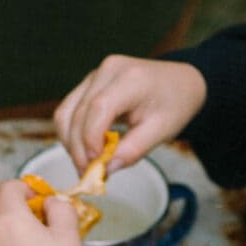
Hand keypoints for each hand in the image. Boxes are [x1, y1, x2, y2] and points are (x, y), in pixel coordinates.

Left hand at [0, 177, 85, 245]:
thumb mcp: (69, 235)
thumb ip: (60, 209)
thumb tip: (49, 203)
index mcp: (8, 220)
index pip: (6, 187)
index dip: (23, 187)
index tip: (36, 198)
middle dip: (6, 203)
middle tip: (28, 214)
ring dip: (0, 226)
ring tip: (25, 241)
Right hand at [54, 54, 207, 171]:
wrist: (179, 82)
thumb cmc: (175, 104)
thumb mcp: (162, 131)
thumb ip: (133, 151)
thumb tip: (105, 170)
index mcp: (131, 78)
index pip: (98, 108)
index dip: (91, 139)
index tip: (96, 165)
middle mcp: (107, 70)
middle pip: (77, 114)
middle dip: (78, 149)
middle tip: (89, 175)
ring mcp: (94, 75)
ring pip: (65, 113)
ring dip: (70, 143)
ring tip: (86, 164)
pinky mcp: (88, 83)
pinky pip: (68, 111)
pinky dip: (71, 134)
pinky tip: (86, 149)